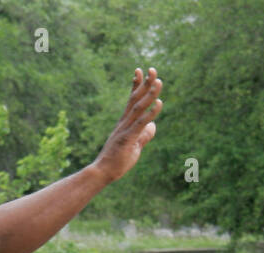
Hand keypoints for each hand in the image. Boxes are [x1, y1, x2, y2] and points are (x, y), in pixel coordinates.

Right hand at [93, 67, 162, 182]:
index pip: (131, 100)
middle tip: (153, 69)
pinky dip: (151, 112)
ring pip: (139, 107)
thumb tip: (153, 125)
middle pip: (135, 98)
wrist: (103, 172)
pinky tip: (159, 103)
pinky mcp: (128, 138)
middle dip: (144, 83)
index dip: (136, 85)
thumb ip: (144, 135)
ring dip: (149, 93)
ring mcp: (125, 129)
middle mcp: (124, 122)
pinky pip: (141, 122)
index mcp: (125, 123)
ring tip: (158, 81)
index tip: (140, 71)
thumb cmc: (117, 161)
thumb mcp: (135, 146)